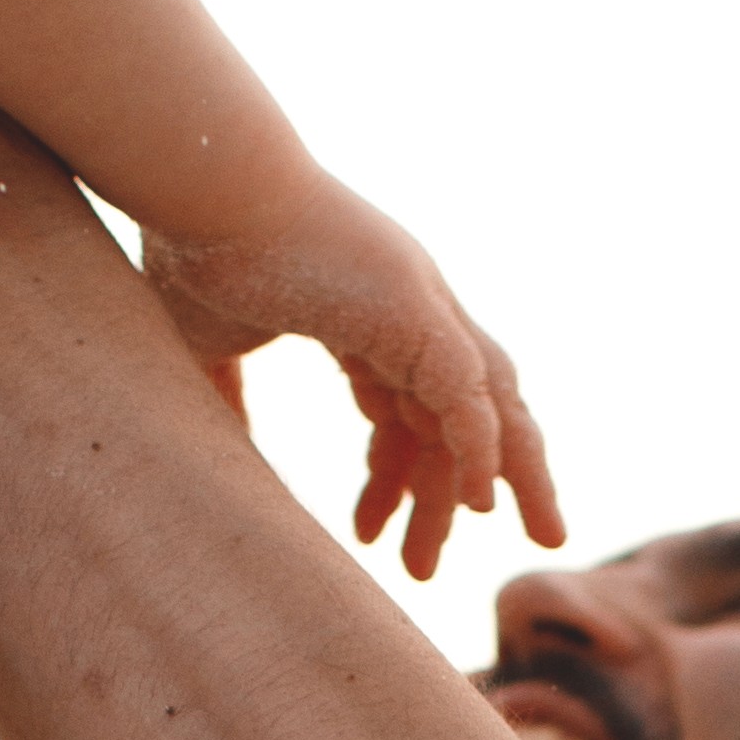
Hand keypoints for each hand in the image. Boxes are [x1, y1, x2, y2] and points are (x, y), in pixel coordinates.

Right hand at [144, 181, 561, 582]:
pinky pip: (468, 395)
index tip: (369, 536)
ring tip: (544, 536)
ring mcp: (422, 305)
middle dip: (463, 484)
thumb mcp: (205, 343)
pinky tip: (477, 506)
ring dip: (518, 473)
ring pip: (494, 402)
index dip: (391, 477)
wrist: (198, 181)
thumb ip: (225, 397)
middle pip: (464, 411)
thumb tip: (224, 457)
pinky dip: (481, 449)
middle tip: (443, 559)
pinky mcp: (417, 308)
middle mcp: (410, 311)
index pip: (403, 408)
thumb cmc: (195, 246)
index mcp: (366, 317)